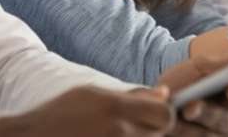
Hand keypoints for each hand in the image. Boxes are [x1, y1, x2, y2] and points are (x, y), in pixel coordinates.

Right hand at [0, 85, 172, 136]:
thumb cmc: (61, 113)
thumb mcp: (93, 94)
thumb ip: (131, 95)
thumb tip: (165, 93)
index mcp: (115, 109)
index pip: (166, 115)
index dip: (165, 113)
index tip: (155, 113)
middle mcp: (118, 132)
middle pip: (161, 133)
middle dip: (155, 128)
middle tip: (136, 125)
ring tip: (118, 132)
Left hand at [157, 47, 227, 135]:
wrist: (161, 98)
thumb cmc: (188, 78)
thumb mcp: (202, 66)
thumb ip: (225, 62)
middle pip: (226, 121)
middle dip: (207, 114)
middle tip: (191, 107)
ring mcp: (215, 136)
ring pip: (206, 136)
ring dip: (186, 128)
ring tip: (171, 119)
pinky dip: (177, 134)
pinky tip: (165, 128)